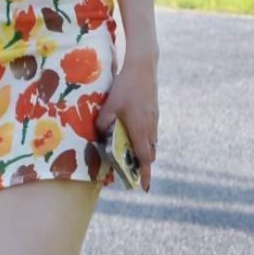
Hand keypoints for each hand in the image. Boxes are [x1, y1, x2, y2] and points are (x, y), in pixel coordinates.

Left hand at [95, 57, 158, 192]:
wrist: (143, 67)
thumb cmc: (125, 87)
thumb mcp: (109, 105)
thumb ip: (102, 123)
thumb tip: (98, 135)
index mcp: (140, 129)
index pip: (144, 159)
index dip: (144, 174)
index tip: (144, 187)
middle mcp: (150, 127)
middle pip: (149, 153)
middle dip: (142, 163)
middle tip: (130, 169)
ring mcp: (154, 119)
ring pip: (151, 142)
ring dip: (143, 150)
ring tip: (130, 152)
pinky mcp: (154, 111)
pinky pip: (151, 131)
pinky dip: (144, 138)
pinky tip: (133, 130)